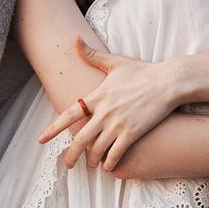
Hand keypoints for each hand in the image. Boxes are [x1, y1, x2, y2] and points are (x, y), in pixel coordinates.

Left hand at [36, 36, 178, 172]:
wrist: (167, 82)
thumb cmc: (142, 71)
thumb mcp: (114, 62)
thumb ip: (92, 55)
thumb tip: (74, 39)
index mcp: (97, 96)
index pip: (69, 114)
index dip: (53, 128)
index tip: (41, 139)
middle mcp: (104, 112)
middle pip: (80, 139)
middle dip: (71, 155)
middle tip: (68, 165)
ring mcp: (118, 124)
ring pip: (97, 149)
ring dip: (92, 160)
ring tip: (91, 165)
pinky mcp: (132, 133)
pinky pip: (116, 153)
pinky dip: (110, 162)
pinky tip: (108, 167)